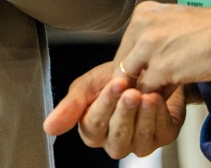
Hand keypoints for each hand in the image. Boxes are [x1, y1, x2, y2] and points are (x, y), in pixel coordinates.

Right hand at [44, 61, 185, 158]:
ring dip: (143, 115)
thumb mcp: (88, 85)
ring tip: (146, 94)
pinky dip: (159, 115)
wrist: (145, 68)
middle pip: (117, 135)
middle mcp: (115, 141)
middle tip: (130, 90)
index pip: (94, 124)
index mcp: (93, 130)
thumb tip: (48, 128)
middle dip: (124, 111)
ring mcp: (139, 142)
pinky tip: (157, 98)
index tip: (114, 84)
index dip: (105, 104)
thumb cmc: (115, 76)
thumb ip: (69, 106)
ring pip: (139, 137)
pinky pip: (161, 132)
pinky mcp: (163, 136)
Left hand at [113, 0, 210, 92]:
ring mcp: (149, 46)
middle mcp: (141, 25)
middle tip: (140, 97)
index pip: (125, 48)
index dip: (131, 69)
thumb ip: (155, 41)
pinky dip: (155, 99)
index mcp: (143, 13)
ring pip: (131, 79)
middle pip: (123, 64)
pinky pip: (148, 90)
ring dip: (142, 93)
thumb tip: (144, 66)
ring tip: (152, 101)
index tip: (136, 82)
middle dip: (132, 83)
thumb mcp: (175, 26)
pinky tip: (164, 102)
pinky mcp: (162, 66)